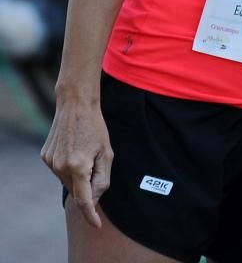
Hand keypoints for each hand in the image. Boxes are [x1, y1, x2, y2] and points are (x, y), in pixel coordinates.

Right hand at [41, 98, 113, 227]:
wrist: (75, 106)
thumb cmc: (95, 128)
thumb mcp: (106, 153)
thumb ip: (102, 178)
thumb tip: (95, 199)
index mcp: (78, 167)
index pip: (84, 200)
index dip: (90, 215)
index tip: (97, 225)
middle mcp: (60, 167)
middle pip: (76, 190)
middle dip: (87, 186)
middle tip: (96, 166)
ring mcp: (50, 163)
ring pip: (67, 181)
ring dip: (77, 175)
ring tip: (85, 153)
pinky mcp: (45, 157)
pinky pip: (59, 170)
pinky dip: (68, 167)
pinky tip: (74, 150)